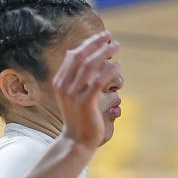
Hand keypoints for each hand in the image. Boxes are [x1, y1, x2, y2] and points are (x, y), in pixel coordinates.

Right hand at [51, 30, 121, 150]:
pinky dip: (109, 70)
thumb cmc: (78, 119)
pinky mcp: (85, 102)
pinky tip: (118, 65)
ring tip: (116, 46)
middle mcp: (64, 85)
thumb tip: (84, 61)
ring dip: (104, 53)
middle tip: (109, 36)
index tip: (100, 38)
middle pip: (80, 56)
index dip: (87, 44)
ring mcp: (73, 94)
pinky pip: (98, 81)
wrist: (76, 141)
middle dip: (95, 43)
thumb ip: (75, 80)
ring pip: (89, 65)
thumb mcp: (72, 97)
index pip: (73, 56)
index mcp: (60, 82)